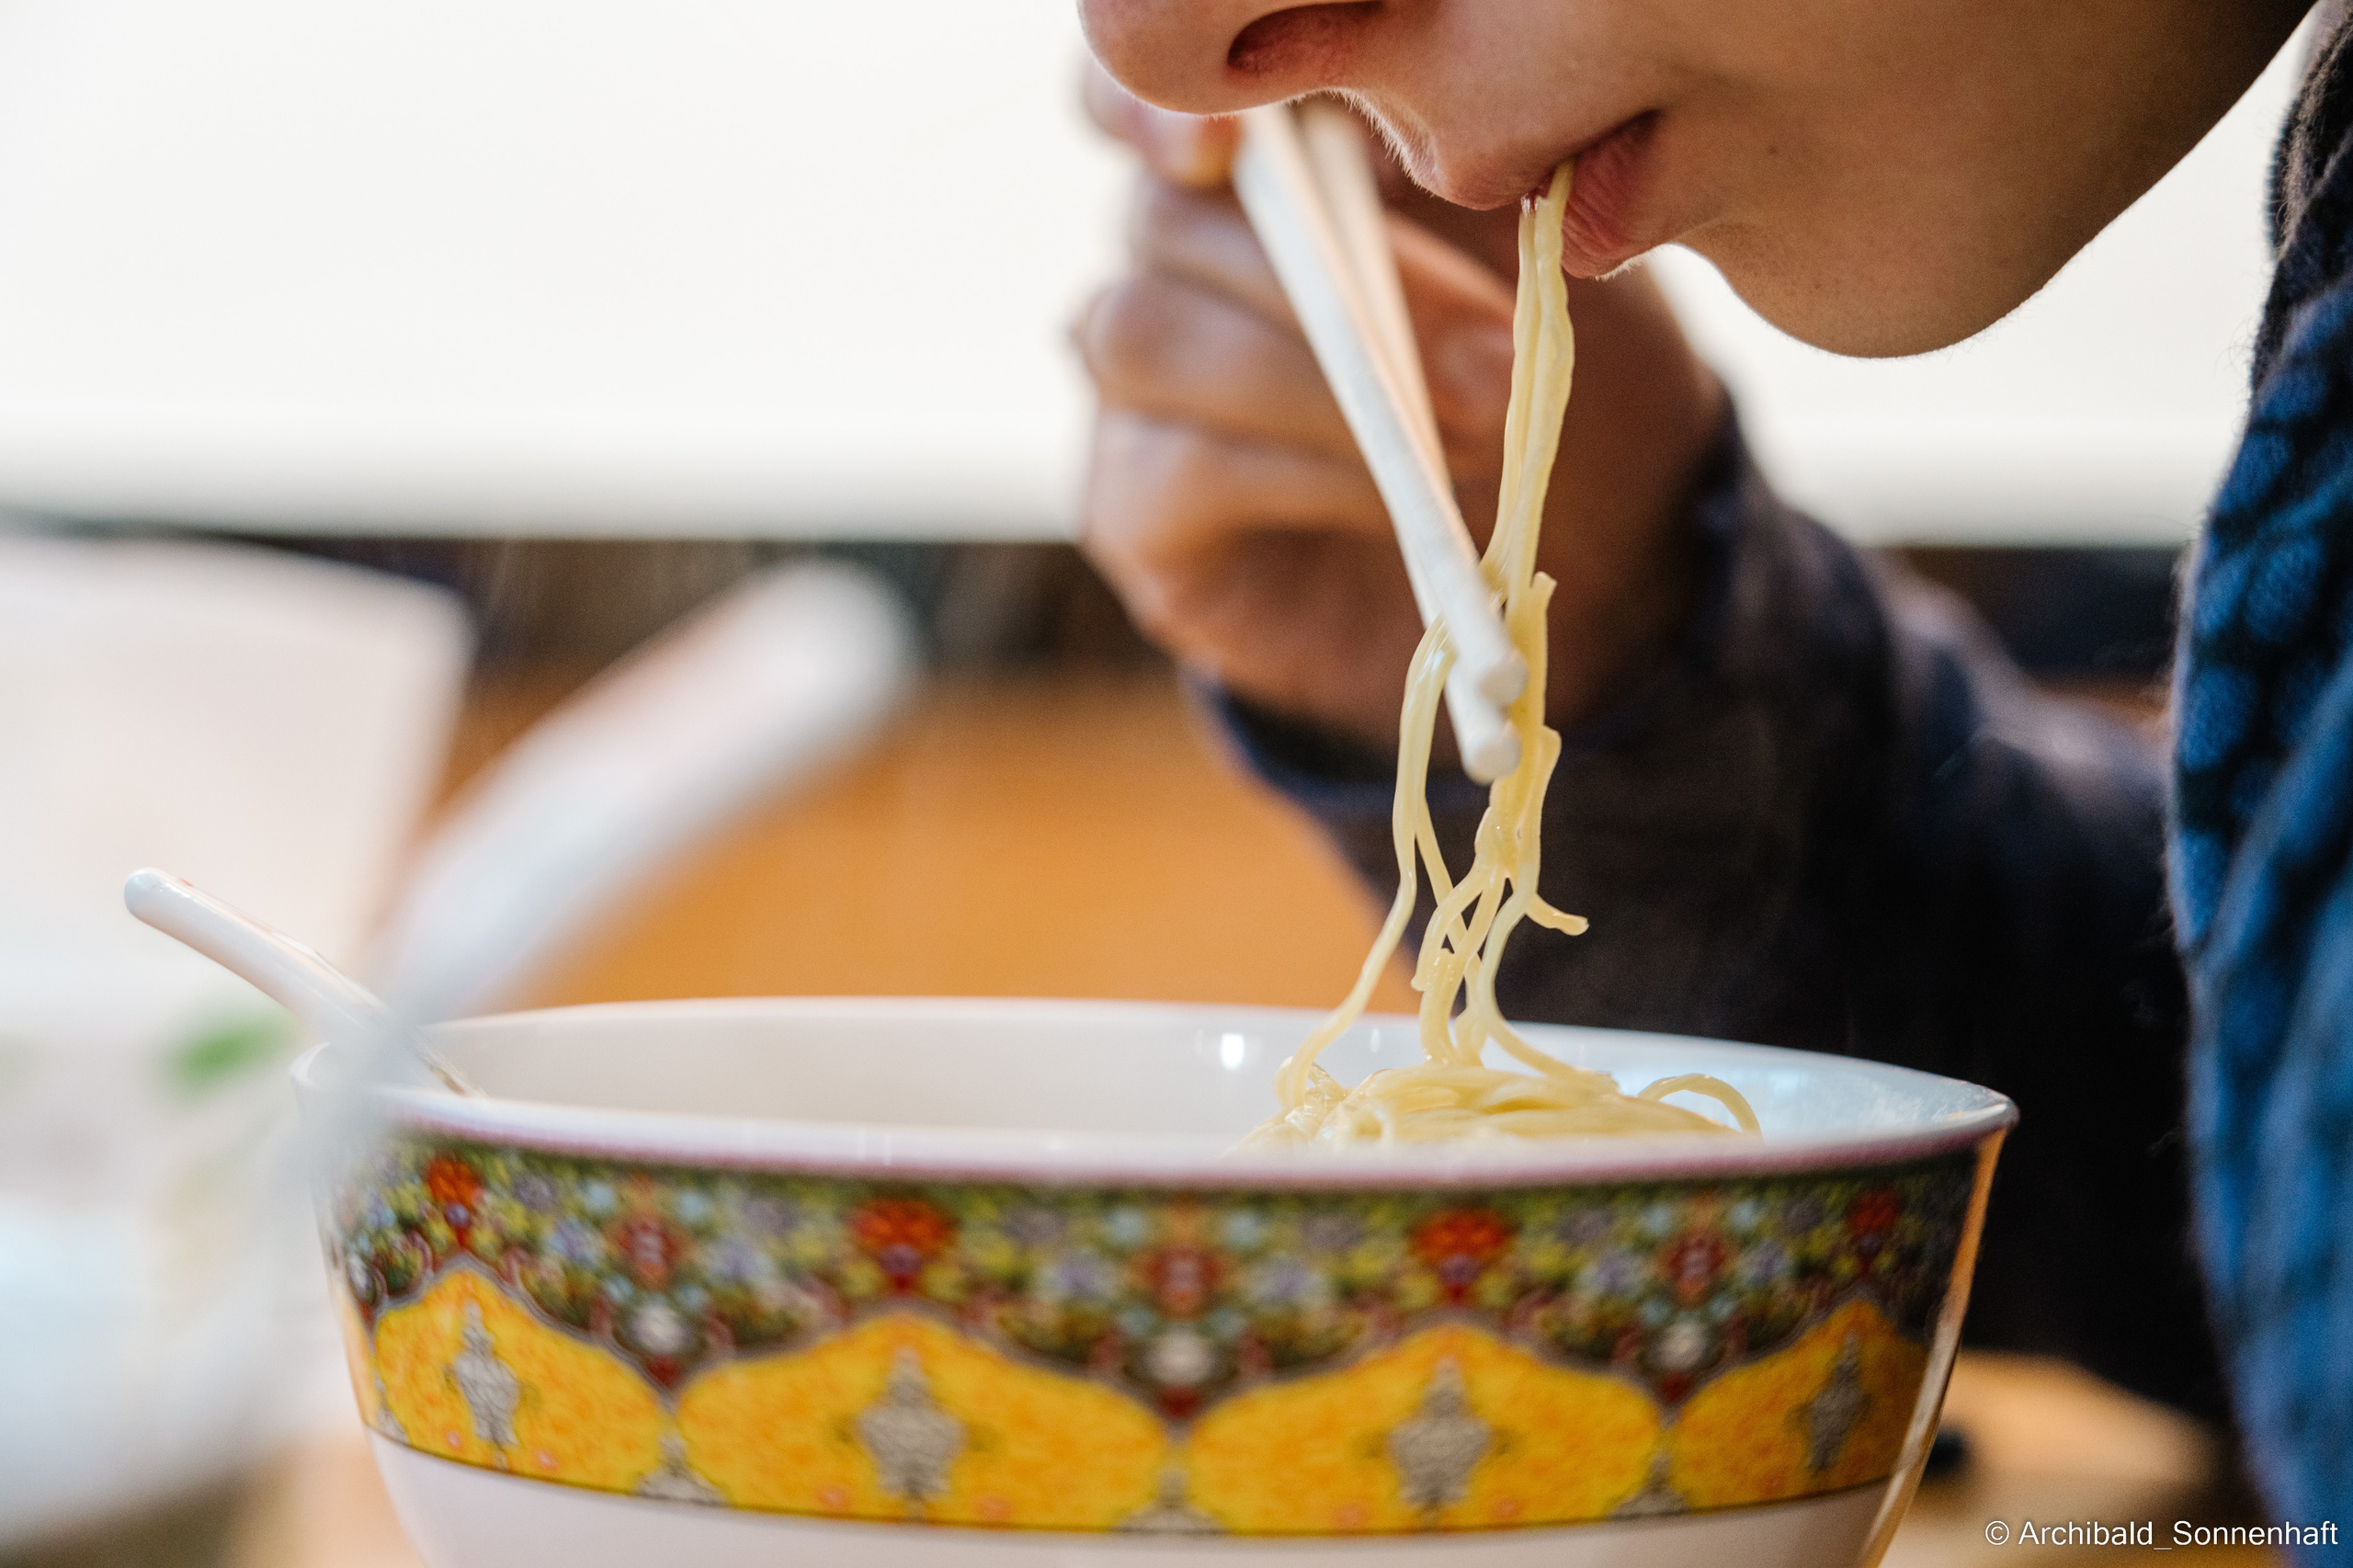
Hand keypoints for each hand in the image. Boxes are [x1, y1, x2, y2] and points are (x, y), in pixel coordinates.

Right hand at [1075, 67, 1727, 756]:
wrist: (1587, 551)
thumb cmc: (1553, 368)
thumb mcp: (1534, 248)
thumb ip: (1452, 172)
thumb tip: (1425, 157)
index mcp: (1257, 163)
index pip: (1136, 97)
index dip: (1146, 108)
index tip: (1219, 142)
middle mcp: (1169, 260)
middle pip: (1155, 218)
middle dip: (1321, 275)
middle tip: (1487, 346)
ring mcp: (1137, 387)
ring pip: (1143, 335)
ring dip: (1315, 381)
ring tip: (1471, 424)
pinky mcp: (1135, 505)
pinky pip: (1173, 462)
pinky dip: (1300, 470)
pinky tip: (1394, 496)